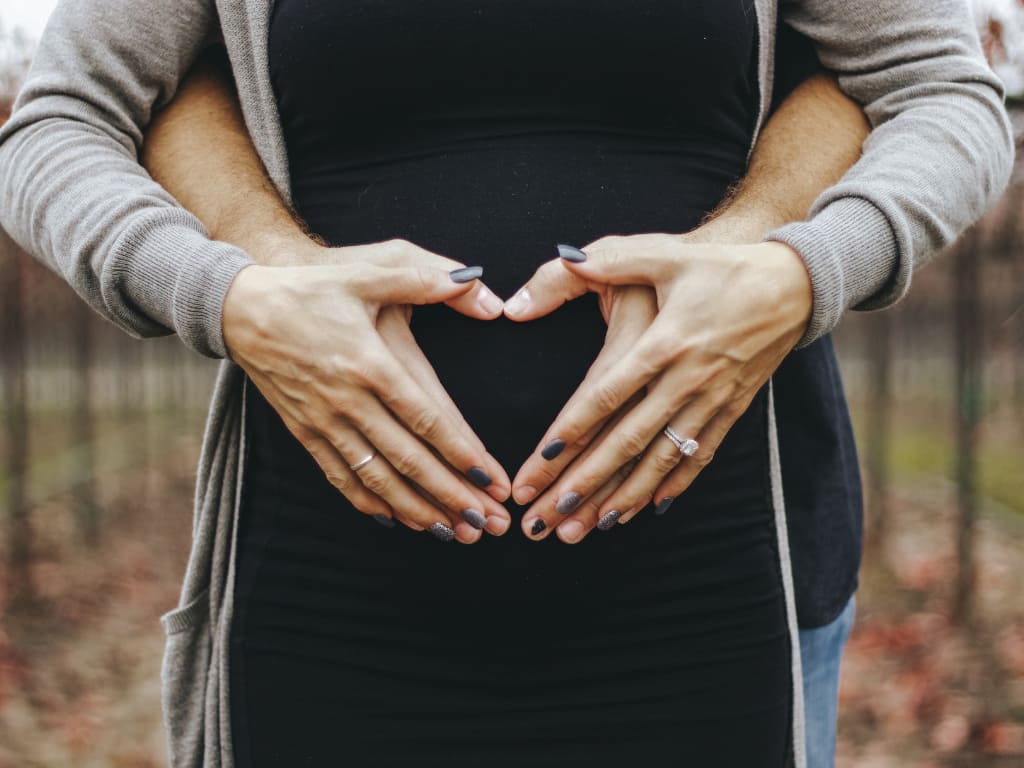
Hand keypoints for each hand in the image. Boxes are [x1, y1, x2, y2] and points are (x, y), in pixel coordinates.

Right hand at [222, 238, 511, 542]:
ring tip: (454, 532)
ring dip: (418, 510)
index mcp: (370, 363)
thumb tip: (484, 294)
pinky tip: (397, 520)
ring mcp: (323, 421)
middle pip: (409, 460)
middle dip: (452, 496)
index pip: (427, 420)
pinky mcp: (304, 432)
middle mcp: (348, 401)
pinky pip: (341, 478)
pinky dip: (370, 503)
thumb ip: (430, 278)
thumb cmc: (313, 286)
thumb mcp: (372, 268)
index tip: (494, 482)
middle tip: (489, 524)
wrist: (240, 307)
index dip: (463, 455)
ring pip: (377, 478)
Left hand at [505, 234, 811, 542]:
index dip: (569, 432)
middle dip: (583, 483)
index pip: (605, 397)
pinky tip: (649, 508)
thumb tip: (552, 272)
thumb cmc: (720, 264)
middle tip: (547, 519)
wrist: (797, 282)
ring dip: (623, 497)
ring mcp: (712, 398)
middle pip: (626, 441)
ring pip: (660, 458)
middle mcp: (687, 378)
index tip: (538, 464)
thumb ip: (603, 262)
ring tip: (587, 529)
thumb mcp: (662, 253)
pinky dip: (673, 484)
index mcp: (664, 342)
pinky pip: (699, 455)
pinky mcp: (733, 408)